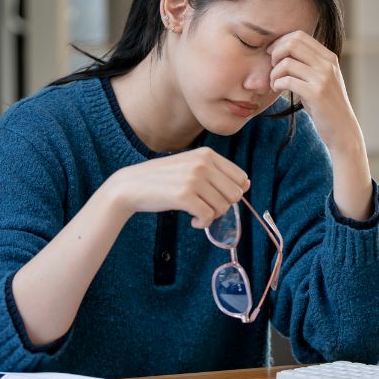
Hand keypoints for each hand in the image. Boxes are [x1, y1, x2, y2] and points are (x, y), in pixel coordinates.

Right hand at [107, 147, 249, 228]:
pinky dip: (202, 223)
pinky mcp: (184, 195)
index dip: (233, 192)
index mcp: (207, 154)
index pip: (241, 177)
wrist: (131, 185)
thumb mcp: (191, 166)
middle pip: (235, 194)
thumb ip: (217, 173)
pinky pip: (208, 216)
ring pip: (223, 207)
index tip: (217, 197)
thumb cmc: (163, 179)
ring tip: (197, 212)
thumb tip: (246, 185)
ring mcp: (194, 178)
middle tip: (206, 207)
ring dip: (211, 215)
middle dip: (223, 206)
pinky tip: (193, 220)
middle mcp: (203, 164)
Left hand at [267, 32, 361, 154]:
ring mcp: (323, 78)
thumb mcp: (321, 78)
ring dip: (274, 72)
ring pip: (287, 62)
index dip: (281, 41)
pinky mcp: (316, 93)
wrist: (342, 129)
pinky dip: (276, 83)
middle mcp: (327, 64)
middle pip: (292, 43)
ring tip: (273, 82)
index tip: (272, 54)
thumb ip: (308, 63)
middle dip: (275, 53)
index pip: (299, 35)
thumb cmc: (326, 105)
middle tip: (271, 66)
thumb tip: (284, 49)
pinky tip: (276, 89)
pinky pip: (287, 80)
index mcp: (329, 57)